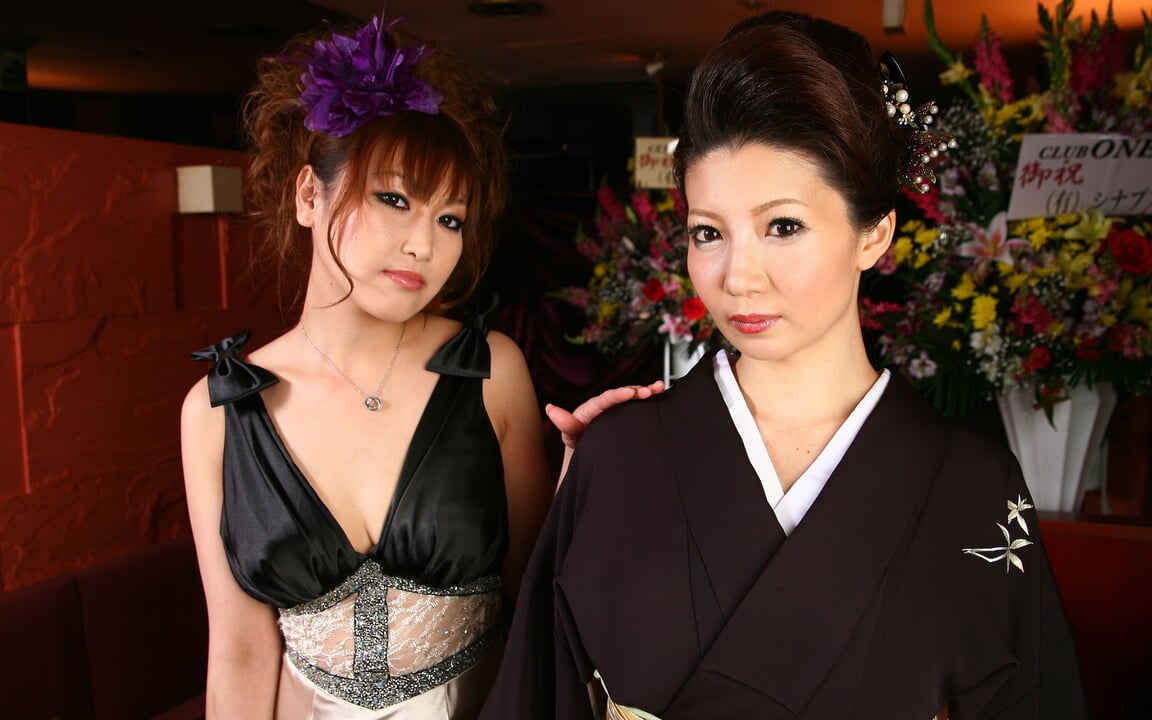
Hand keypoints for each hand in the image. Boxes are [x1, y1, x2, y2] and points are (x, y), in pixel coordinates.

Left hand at [546, 381, 664, 448]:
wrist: (584, 448)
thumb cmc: (577, 441)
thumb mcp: (570, 435)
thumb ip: (565, 423)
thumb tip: (550, 408)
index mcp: (592, 407)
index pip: (606, 398)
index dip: (618, 394)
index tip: (631, 392)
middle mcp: (605, 404)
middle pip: (621, 394)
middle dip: (636, 391)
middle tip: (649, 391)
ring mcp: (616, 407)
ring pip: (631, 396)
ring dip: (645, 391)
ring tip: (659, 387)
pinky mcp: (624, 412)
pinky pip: (636, 403)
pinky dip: (648, 396)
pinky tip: (660, 391)